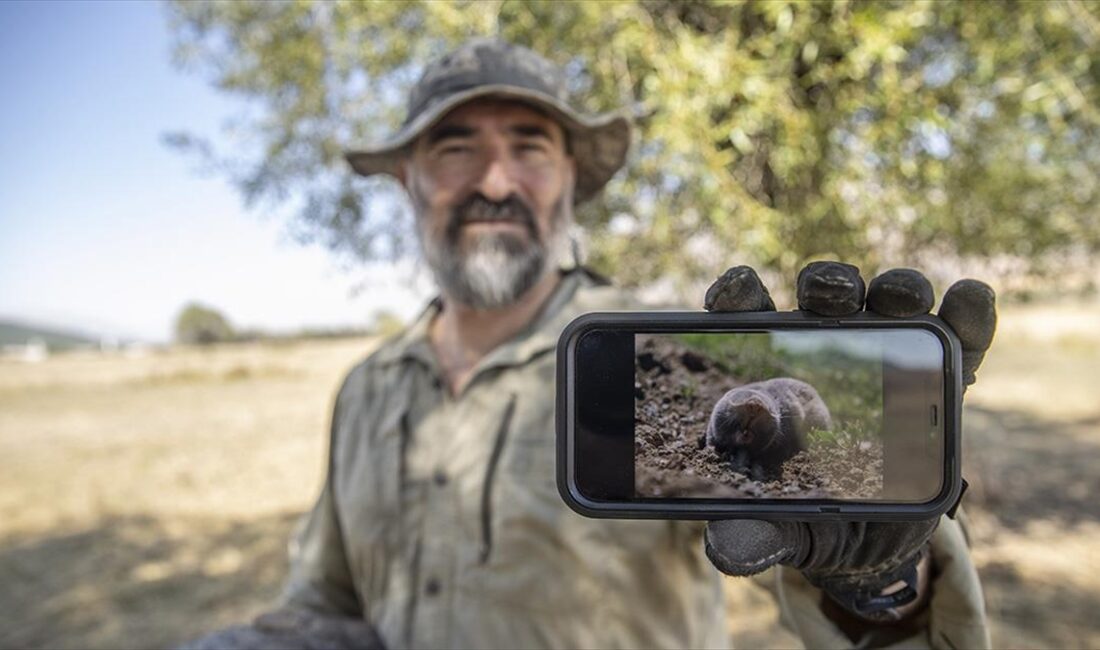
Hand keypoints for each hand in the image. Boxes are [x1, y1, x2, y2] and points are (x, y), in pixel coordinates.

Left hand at [701, 262, 995, 620]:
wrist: (878, 544)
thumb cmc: (814, 520)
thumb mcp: (782, 530)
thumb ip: (752, 533)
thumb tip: (723, 551)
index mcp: (776, 375)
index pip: (750, 319)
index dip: (737, 295)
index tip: (731, 300)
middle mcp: (830, 352)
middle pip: (825, 298)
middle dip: (827, 286)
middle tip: (827, 300)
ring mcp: (891, 358)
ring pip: (891, 303)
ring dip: (895, 290)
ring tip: (898, 301)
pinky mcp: (946, 378)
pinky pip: (961, 338)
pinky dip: (967, 314)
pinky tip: (968, 300)